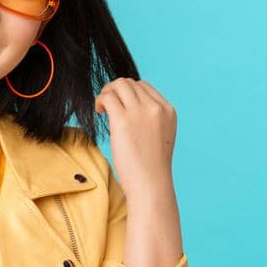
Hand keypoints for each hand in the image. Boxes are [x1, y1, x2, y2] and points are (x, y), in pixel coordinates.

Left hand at [94, 78, 176, 196]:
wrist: (151, 183)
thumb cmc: (151, 165)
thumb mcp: (160, 135)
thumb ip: (150, 118)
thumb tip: (128, 107)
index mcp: (167, 110)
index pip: (144, 86)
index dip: (127, 92)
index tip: (119, 105)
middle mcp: (156, 108)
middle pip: (129, 83)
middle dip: (115, 90)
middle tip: (107, 106)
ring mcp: (141, 112)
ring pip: (118, 85)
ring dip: (106, 92)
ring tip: (102, 108)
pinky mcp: (123, 120)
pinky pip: (107, 96)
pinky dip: (100, 99)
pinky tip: (99, 111)